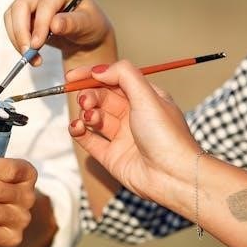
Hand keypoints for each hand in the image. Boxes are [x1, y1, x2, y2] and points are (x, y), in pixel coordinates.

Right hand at [3, 0, 115, 66]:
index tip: (37, 45)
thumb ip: (72, 23)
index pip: (45, 3)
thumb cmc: (89, 25)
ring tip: (32, 59)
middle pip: (21, 5)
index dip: (39, 24)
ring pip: (12, 16)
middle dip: (21, 32)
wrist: (82, 33)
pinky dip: (17, 41)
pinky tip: (30, 53)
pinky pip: (11, 25)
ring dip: (17, 39)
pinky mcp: (21, 11)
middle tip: (28, 54)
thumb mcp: (88, 25)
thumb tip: (54, 25)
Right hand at [66, 60, 200, 201]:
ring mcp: (122, 136)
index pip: (115, 79)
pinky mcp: (111, 156)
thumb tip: (98, 70)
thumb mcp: (148, 97)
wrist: (174, 176)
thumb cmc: (167, 136)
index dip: (93, 75)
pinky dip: (78, 131)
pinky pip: (88, 139)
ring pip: (94, 117)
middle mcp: (133, 115)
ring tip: (88, 117)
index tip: (72, 76)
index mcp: (146, 98)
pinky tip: (77, 127)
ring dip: (86, 113)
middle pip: (102, 97)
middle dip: (89, 95)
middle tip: (86, 101)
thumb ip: (123, 75)